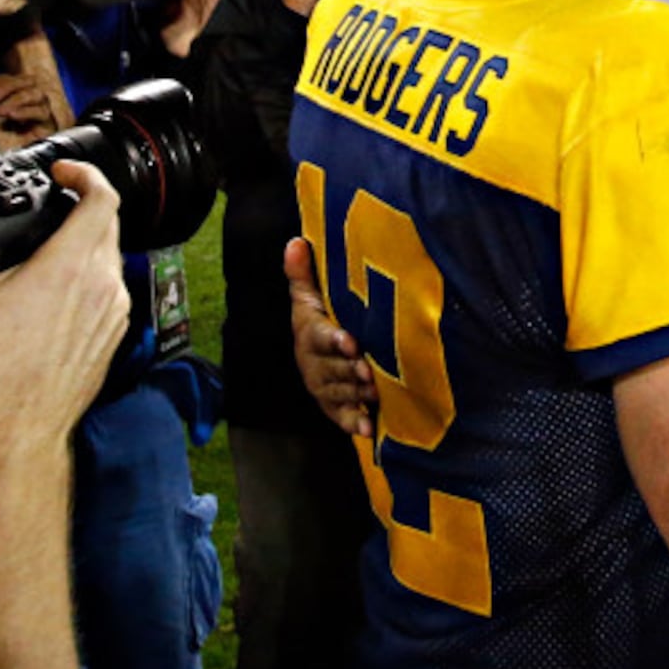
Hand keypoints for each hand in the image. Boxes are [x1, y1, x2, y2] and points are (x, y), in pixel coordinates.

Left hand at [0, 71, 55, 143]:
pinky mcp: (47, 126)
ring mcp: (39, 113)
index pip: (11, 79)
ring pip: (36, 94)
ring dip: (16, 99)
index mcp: (13, 97)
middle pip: (27, 82)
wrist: (1, 170)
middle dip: (7, 86)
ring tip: (0, 110)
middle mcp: (28, 103)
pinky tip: (13, 116)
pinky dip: (26, 111)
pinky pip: (42, 112)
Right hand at [0, 160, 128, 461]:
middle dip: (82, 206)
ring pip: (111, 259)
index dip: (85, 174)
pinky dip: (89, 278)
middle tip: (50, 206)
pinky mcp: (112, 337)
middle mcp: (101, 286)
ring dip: (86, 244)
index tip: (61, 172)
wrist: (11, 437)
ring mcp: (112, 313)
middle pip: (108, 225)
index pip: (101, 198)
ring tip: (47, 250)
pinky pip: (110, 291)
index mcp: (67, 268)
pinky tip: (55, 292)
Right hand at [286, 236, 377, 438]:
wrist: (320, 357)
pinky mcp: (334, 408)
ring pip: (338, 393)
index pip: (321, 337)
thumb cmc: (319, 319)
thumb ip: (304, 273)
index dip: (335, 341)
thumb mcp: (310, 297)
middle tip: (368, 371)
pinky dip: (353, 423)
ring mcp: (324, 389)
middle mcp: (314, 365)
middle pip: (331, 369)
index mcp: (310, 336)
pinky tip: (367, 428)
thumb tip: (295, 240)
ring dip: (354, 395)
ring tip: (373, 393)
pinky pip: (341, 418)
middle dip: (349, 371)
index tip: (352, 342)